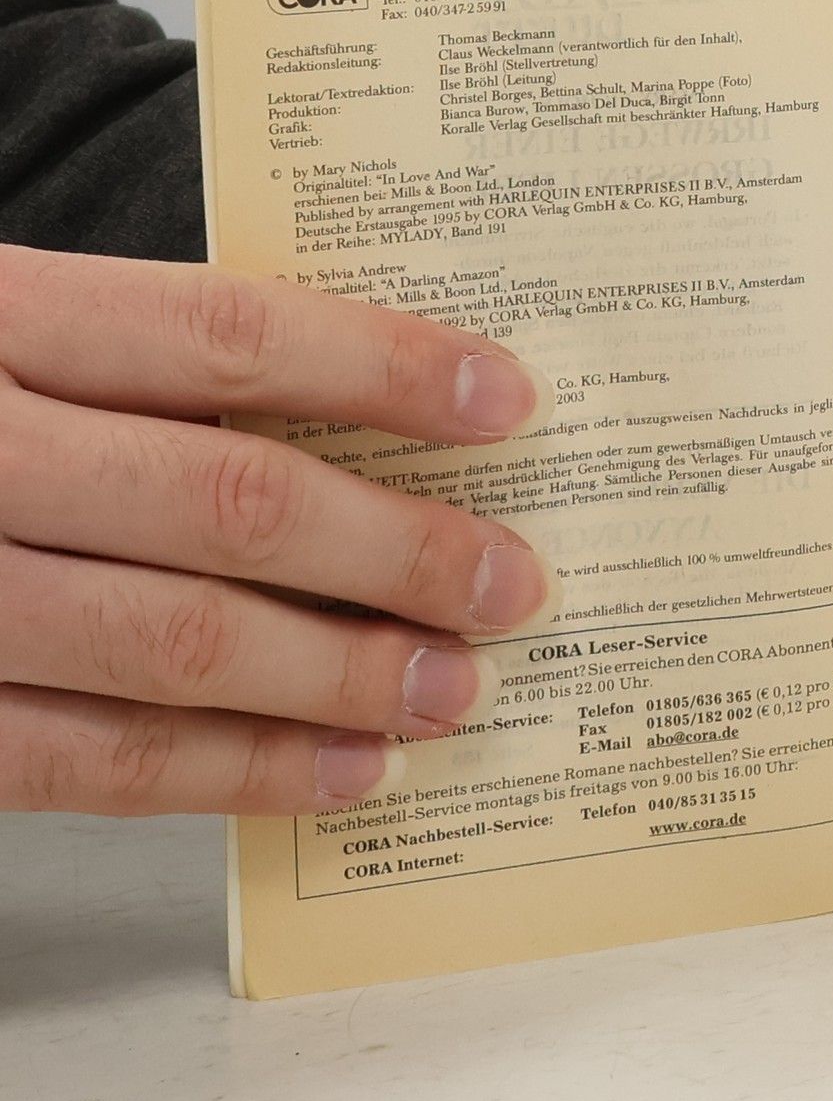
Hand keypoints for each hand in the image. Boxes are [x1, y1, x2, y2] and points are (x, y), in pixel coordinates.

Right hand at [0, 249, 557, 813]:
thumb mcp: (6, 326)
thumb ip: (143, 361)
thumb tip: (373, 419)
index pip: (226, 334)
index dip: (382, 367)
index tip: (509, 401)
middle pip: (225, 500)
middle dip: (396, 552)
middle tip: (514, 586)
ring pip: (171, 644)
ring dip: (340, 678)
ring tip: (457, 692)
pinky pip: (88, 760)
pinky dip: (232, 773)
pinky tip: (343, 772)